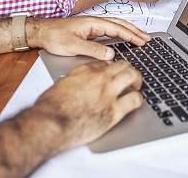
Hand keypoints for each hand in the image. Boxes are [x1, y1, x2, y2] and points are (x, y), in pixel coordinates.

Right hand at [28, 60, 142, 151]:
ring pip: (132, 76)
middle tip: (130, 77)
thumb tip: (75, 86)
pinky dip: (138, 99)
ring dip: (137, 79)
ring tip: (137, 85)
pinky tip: (136, 102)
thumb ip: (73, 82)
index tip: (112, 73)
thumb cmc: (49, 109)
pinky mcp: (113, 111)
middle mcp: (99, 78)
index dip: (110, 68)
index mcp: (84, 71)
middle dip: (127, 69)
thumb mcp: (60, 86)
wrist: (50, 123)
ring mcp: (108, 93)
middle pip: (122, 65)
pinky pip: (134, 99)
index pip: (104, 63)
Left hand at [30, 16, 151, 58]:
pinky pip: (110, 30)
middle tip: (148, 39)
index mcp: (93, 23)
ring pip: (116, 26)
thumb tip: (110, 54)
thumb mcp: (73, 46)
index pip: (118, 29)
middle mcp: (95, 22)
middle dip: (135, 31)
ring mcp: (92, 26)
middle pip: (120, 25)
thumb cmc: (54, 36)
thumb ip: (93, 50)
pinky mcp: (89, 31)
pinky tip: (123, 37)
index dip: (132, 35)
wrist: (41, 32)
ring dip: (129, 31)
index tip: (143, 41)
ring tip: (140, 37)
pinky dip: (120, 33)